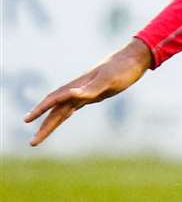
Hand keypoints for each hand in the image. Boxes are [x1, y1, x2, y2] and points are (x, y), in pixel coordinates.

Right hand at [23, 39, 152, 146]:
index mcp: (78, 86)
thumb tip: (72, 95)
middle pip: (56, 110)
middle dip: (44, 126)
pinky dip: (63, 115)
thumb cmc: (122, 68)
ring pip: (62, 110)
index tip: (27, 121)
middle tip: (33, 143)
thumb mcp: (109, 79)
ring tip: (39, 138)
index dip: (40, 110)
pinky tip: (59, 120)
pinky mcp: (92, 94)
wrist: (135, 59)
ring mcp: (84, 92)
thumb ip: (91, 88)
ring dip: (50, 123)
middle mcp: (78, 90)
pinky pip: (72, 107)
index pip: (54, 100)